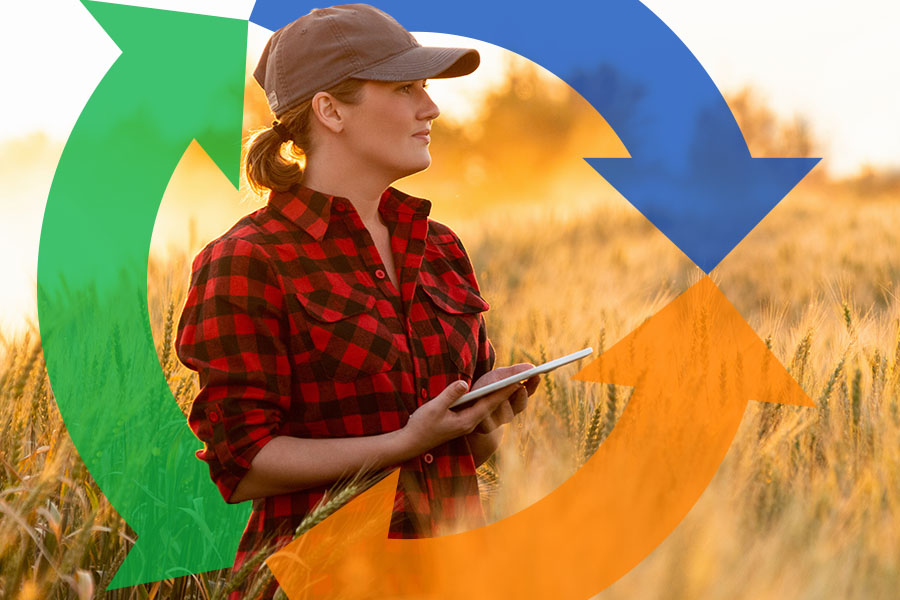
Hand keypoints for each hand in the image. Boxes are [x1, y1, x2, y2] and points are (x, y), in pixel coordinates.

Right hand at [402, 371, 537, 455]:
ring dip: (500, 396)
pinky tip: (492, 393)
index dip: (503, 392)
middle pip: (493, 406)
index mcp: (466, 421)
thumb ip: (450, 395)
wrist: (411, 443)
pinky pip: (480, 409)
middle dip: (507, 393)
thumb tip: (465, 384)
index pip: (489, 404)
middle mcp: (470, 423)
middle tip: (522, 379)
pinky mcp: (462, 422)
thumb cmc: (421, 425)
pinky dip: (488, 400)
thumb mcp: (434, 408)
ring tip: (513, 383)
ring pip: (488, 408)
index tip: (517, 381)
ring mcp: (466, 424)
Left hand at [469, 363, 540, 433]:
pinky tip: (486, 407)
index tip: (536, 375)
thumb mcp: (498, 376)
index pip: (528, 392)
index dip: (532, 385)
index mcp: (516, 397)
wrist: (466, 404)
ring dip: (505, 406)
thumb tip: (532, 367)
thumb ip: (513, 372)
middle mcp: (510, 411)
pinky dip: (489, 415)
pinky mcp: (486, 427)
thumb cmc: (485, 387)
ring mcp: (498, 420)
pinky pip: (490, 422)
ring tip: (503, 398)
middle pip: (519, 405)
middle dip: (520, 396)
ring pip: (506, 414)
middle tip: (521, 387)